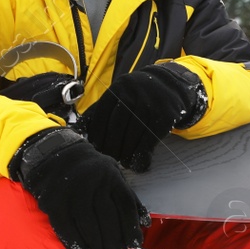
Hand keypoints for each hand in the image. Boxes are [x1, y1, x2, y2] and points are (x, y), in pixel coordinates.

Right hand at [10, 128, 148, 248]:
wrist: (55, 156)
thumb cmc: (92, 173)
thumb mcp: (114, 176)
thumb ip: (129, 199)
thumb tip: (145, 224)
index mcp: (111, 178)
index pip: (125, 206)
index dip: (131, 227)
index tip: (135, 246)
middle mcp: (93, 184)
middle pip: (107, 218)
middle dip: (114, 242)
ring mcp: (72, 192)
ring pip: (87, 225)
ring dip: (96, 247)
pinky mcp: (54, 203)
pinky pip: (66, 229)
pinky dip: (76, 248)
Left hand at [77, 63, 207, 171]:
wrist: (171, 84)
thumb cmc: (139, 94)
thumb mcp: (121, 93)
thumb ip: (102, 109)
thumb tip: (79, 130)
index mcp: (117, 89)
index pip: (101, 117)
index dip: (97, 136)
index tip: (96, 149)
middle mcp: (132, 95)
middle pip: (115, 128)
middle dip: (111, 148)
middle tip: (110, 159)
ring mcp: (149, 105)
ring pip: (132, 136)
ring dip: (126, 155)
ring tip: (124, 163)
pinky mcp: (164, 115)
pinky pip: (149, 141)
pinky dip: (142, 156)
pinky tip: (139, 164)